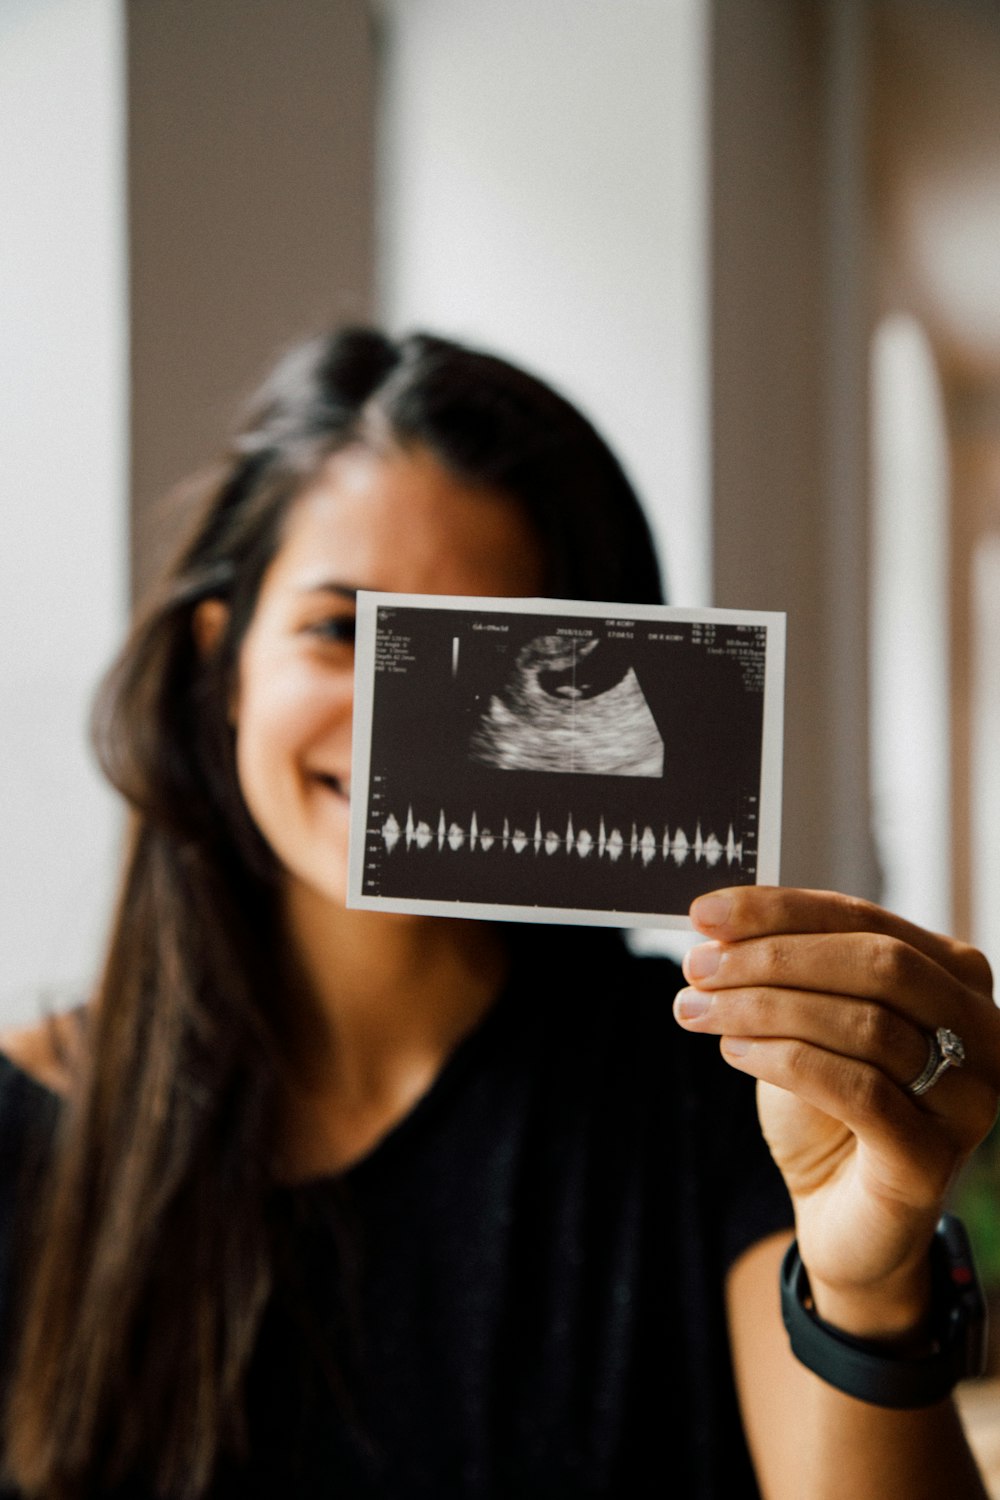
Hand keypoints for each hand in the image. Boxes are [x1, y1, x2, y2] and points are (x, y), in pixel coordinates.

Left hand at [673, 887, 999, 1337]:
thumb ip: (783, 970)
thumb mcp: (806, 1022)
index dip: (780, 910)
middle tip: (697, 965)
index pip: (864, 920)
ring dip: (765, 1007)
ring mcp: (968, 1097)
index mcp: (953, 976)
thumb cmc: (826, 1107)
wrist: (842, 1218)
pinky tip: (734, 1052)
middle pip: (877, 963)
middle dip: (774, 957)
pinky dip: (786, 1061)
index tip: (704, 913)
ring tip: (698, 1009)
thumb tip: (715, 926)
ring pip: (865, 1024)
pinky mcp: (933, 1157)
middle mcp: (981, 1031)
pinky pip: (858, 1090)